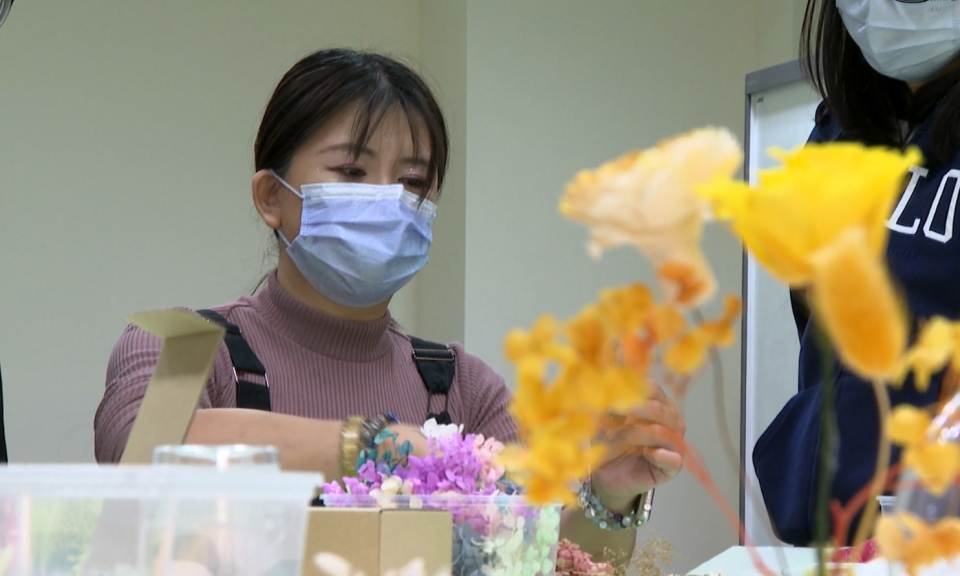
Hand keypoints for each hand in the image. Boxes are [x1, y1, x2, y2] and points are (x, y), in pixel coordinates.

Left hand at [591, 385, 685, 511]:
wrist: (607, 474)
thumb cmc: (609, 442)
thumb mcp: (603, 420)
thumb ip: (608, 406)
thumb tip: (603, 393)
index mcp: (657, 403)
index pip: (652, 389)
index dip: (631, 392)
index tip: (609, 397)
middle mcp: (671, 420)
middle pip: (658, 409)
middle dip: (632, 410)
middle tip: (609, 414)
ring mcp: (674, 442)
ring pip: (660, 432)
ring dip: (632, 434)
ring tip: (610, 438)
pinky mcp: (673, 465)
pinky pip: (672, 458)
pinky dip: (657, 455)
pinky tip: (644, 453)